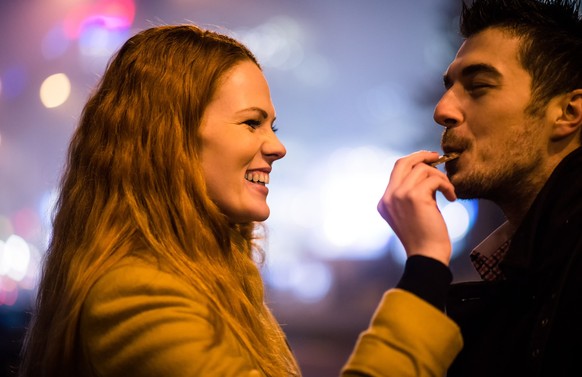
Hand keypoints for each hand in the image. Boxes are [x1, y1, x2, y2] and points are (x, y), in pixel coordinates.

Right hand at [377, 151, 456, 265]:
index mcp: (385, 201)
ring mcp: (399, 195)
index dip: (414, 163)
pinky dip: (446, 185)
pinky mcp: (414, 196)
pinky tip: (452, 196)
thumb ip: (412, 192)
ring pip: (422, 170)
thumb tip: (427, 172)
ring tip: (448, 190)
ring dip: (440, 177)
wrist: (427, 254)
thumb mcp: (411, 212)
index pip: (397, 171)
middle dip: (422, 156)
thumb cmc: (424, 237)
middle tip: (437, 157)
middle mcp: (388, 196)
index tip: (429, 163)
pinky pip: (434, 179)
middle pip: (403, 162)